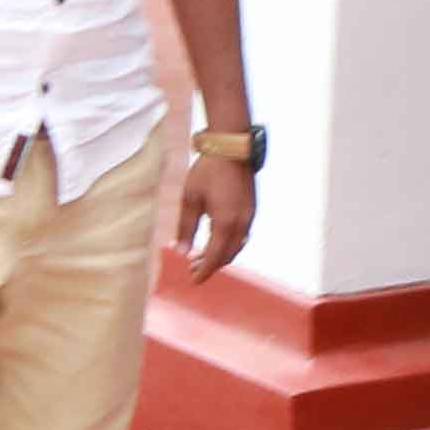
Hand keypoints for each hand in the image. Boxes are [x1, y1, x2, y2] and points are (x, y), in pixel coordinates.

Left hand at [174, 144, 255, 279]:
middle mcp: (241, 224)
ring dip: (220, 255)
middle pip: (227, 255)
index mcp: (225, 224)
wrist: (232, 150)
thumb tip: (179, 252)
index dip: (204, 271)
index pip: (215, 256)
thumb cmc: (207, 172)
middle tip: (192, 269)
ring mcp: (249, 217)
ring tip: (201, 257)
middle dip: (211, 265)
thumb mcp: (190, 199)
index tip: (193, 280)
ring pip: (237, 247)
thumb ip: (185, 227)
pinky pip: (242, 236)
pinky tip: (216, 240)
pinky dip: (229, 244)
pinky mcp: (251, 210)